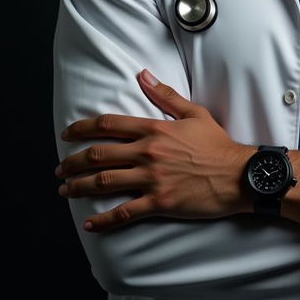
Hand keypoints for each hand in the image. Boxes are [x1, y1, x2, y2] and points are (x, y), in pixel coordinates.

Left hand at [55, 69, 255, 231]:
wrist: (239, 175)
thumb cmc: (218, 144)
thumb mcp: (194, 113)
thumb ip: (165, 95)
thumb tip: (143, 74)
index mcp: (154, 129)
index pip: (108, 125)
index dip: (82, 129)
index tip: (67, 135)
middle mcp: (148, 153)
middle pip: (98, 155)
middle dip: (72, 162)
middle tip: (60, 168)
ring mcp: (152, 178)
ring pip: (105, 182)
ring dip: (79, 187)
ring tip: (65, 190)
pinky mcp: (159, 202)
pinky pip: (125, 212)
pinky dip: (104, 220)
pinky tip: (90, 224)